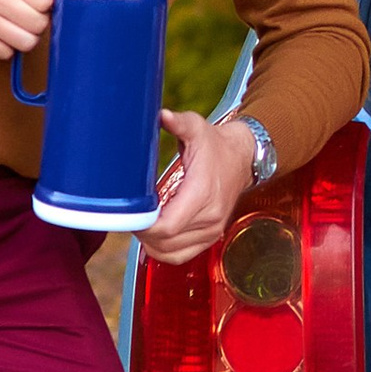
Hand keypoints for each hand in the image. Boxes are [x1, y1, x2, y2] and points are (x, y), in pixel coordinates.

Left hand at [142, 109, 258, 262]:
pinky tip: (153, 237)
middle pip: (166, 243)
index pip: (167, 227)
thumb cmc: (215, 144)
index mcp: (202, 193)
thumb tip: (161, 115)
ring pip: (171, 254)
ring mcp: (212, 230)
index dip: (143, 226)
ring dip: (150, 244)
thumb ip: (178, 122)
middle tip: (128, 216)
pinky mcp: (210, 237)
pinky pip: (181, 256)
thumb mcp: (197, 128)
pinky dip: (163, 251)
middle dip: (142, 233)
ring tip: (140, 224)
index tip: (130, 214)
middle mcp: (210, 217)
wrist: (242, 158)